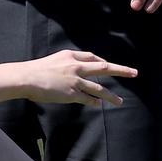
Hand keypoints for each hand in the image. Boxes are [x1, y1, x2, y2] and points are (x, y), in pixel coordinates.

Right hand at [20, 50, 136, 107]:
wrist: (27, 77)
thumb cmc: (37, 69)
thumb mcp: (55, 60)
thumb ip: (67, 64)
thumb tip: (76, 71)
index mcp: (71, 56)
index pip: (92, 57)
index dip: (103, 62)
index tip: (110, 66)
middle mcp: (76, 66)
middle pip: (104, 68)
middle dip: (121, 70)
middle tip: (134, 73)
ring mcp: (76, 80)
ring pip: (99, 88)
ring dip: (111, 96)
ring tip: (120, 102)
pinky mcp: (72, 93)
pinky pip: (88, 98)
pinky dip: (94, 102)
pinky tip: (99, 105)